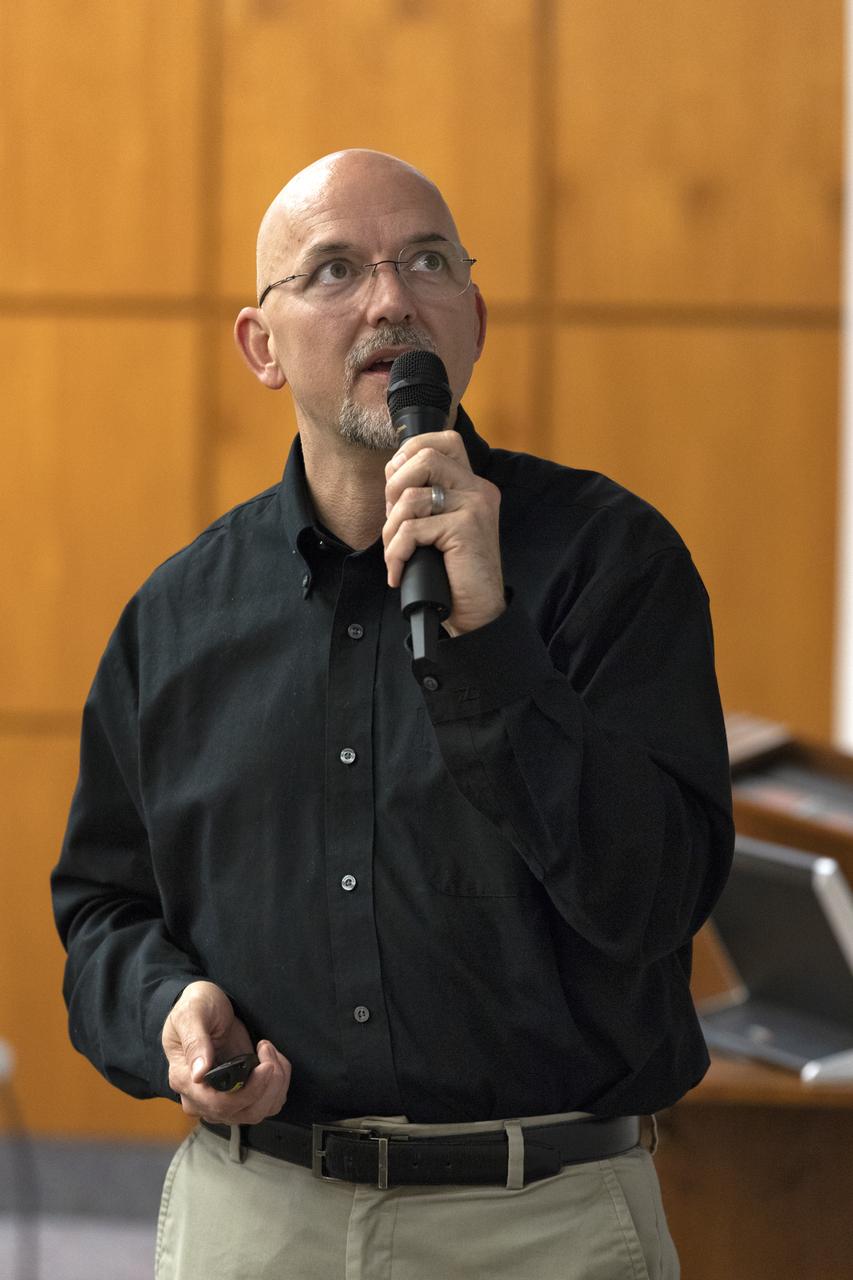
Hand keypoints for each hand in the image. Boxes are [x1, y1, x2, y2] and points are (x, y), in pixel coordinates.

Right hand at [162, 980, 291, 1124]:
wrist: (208, 1005)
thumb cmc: (196, 1006)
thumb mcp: (191, 1014)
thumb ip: (195, 1042)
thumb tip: (199, 1074)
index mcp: (184, 1080)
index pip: (219, 1104)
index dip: (249, 1090)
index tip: (266, 1066)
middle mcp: (202, 1098)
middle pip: (243, 1113)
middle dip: (267, 1085)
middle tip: (268, 1051)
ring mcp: (222, 1098)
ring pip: (258, 1111)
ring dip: (275, 1084)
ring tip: (269, 1050)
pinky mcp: (240, 1093)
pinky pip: (266, 1102)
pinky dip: (278, 1084)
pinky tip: (271, 1059)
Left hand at [383, 431, 504, 634]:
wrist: (478, 613)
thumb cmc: (452, 574)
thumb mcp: (438, 528)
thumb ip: (426, 499)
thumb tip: (392, 474)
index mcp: (473, 486)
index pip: (442, 441)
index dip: (409, 452)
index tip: (395, 485)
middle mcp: (478, 490)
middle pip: (425, 456)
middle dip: (394, 487)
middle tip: (393, 520)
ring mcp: (475, 506)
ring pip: (412, 495)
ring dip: (391, 528)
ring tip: (395, 553)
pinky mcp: (466, 528)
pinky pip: (412, 529)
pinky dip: (395, 552)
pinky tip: (398, 572)